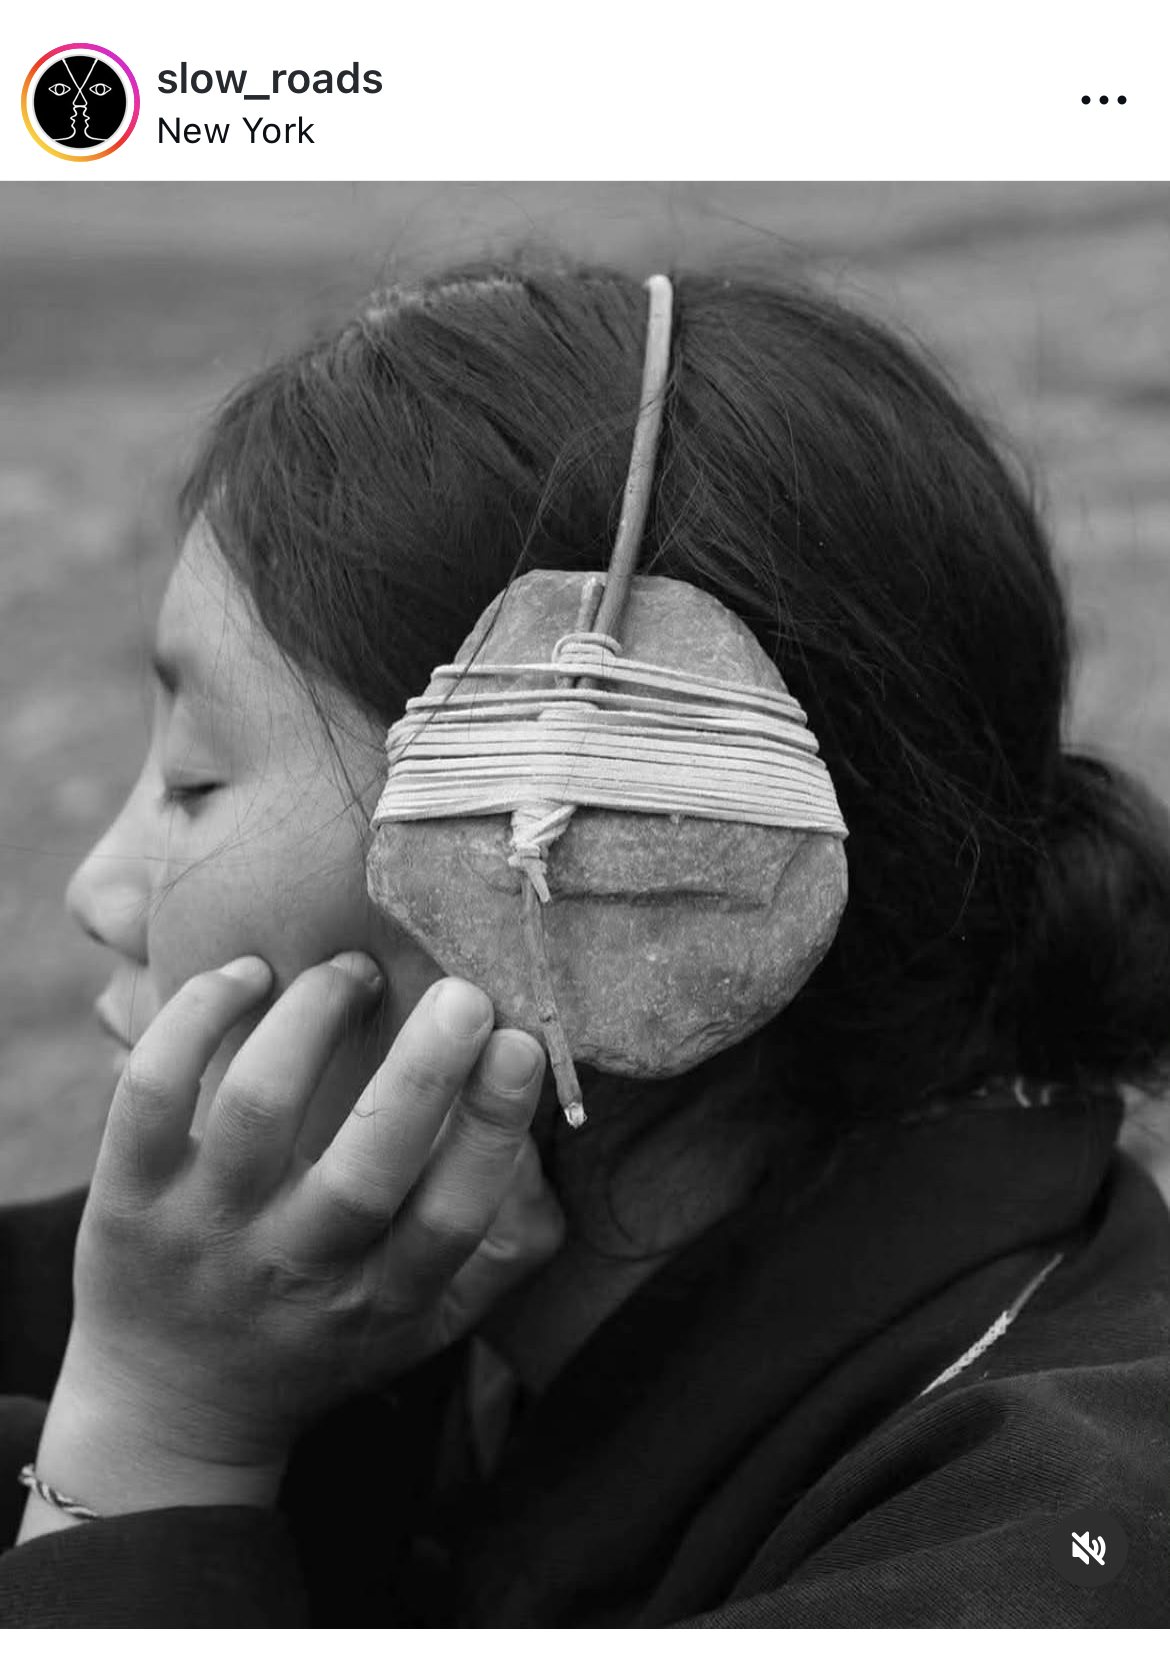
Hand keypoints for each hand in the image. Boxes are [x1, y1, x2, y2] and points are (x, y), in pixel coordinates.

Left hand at [31, 955, 561, 1521]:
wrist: (173, 1407)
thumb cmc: (327, 1338)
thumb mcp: (430, 1324)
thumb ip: (506, 1245)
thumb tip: (537, 1135)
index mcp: (380, 1299)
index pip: (448, 1220)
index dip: (489, 1131)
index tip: (519, 1045)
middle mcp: (294, 1270)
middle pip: (364, 1172)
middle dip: (421, 1075)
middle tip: (462, 995)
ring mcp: (204, 1234)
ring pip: (257, 1110)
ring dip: (312, 1020)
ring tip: (351, 970)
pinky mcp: (125, 1199)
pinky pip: (149, 1091)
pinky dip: (197, 1017)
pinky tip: (249, 975)